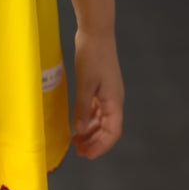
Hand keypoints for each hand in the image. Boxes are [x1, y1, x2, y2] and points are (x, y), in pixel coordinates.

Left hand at [72, 28, 123, 159]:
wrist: (96, 34)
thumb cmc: (92, 57)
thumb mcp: (85, 84)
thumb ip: (82, 108)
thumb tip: (79, 130)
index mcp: (114, 102)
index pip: (112, 132)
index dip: (101, 146)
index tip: (88, 155)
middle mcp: (113, 100)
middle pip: (107, 128)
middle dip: (94, 141)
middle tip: (78, 152)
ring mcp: (107, 93)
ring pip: (101, 119)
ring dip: (90, 131)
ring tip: (75, 140)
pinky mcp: (100, 86)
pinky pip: (96, 108)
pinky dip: (88, 117)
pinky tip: (78, 121)